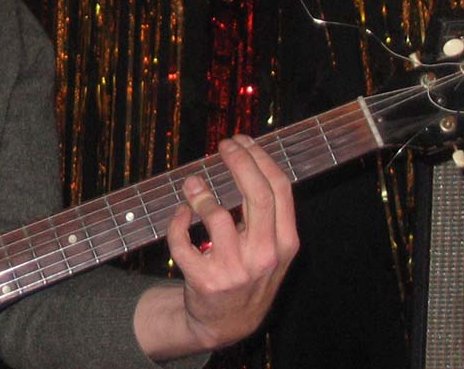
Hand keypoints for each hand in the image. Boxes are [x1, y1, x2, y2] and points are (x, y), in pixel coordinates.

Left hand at [165, 134, 299, 349]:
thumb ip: (265, 212)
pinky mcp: (205, 280)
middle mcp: (265, 256)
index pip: (280, 189)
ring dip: (200, 193)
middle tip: (222, 145)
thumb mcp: (271, 249)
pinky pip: (183, 241)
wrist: (227, 323)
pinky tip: (180, 214)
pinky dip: (177, 222)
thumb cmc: (249, 274)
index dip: (260, 157)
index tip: (242, 140)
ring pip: (216, 215)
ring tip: (191, 183)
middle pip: (255, 194)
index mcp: (286, 244)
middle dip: (238, 162)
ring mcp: (235, 270)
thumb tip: (246, 158)